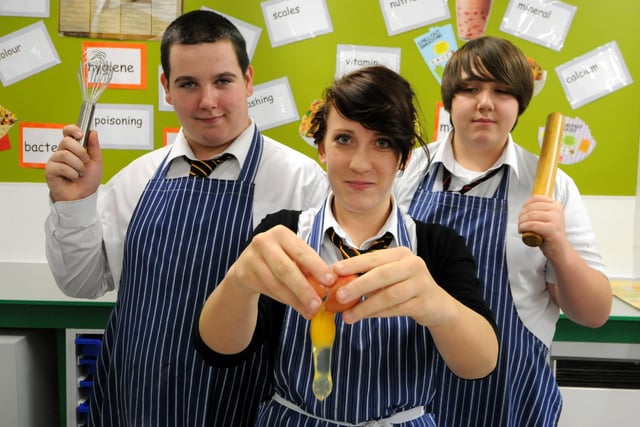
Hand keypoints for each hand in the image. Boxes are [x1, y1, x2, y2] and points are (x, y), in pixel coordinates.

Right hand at [44, 125, 102, 201]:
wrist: (83, 196)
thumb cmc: (88, 180)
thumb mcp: (97, 161)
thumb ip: (94, 146)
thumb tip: (92, 131)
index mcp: (73, 148)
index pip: (67, 132)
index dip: (72, 130)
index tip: (81, 135)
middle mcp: (62, 152)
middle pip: (66, 141)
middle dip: (80, 151)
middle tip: (85, 161)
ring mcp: (54, 160)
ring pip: (65, 154)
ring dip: (78, 166)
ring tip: (80, 173)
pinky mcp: (49, 170)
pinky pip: (62, 166)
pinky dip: (72, 174)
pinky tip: (72, 178)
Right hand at [224, 225, 334, 318]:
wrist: (246, 267)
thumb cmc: (278, 260)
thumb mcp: (292, 257)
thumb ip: (308, 267)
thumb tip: (331, 283)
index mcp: (281, 233)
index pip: (302, 251)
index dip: (317, 267)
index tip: (330, 281)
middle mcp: (264, 241)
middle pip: (287, 269)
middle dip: (304, 288)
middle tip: (318, 304)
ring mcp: (252, 257)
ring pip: (277, 283)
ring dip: (296, 300)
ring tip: (310, 311)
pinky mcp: (244, 274)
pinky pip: (268, 290)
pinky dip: (285, 300)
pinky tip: (297, 307)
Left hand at [331, 247, 451, 324]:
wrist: (437, 305)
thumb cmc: (406, 287)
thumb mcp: (390, 276)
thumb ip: (369, 276)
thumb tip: (338, 282)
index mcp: (401, 254)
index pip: (374, 258)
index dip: (353, 264)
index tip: (334, 271)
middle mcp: (413, 265)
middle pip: (381, 275)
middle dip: (357, 286)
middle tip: (338, 296)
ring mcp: (421, 284)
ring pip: (388, 295)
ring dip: (365, 307)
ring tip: (347, 316)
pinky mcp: (424, 303)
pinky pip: (396, 309)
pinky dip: (378, 314)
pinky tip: (364, 317)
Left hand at [518, 195, 569, 258]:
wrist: (559, 250)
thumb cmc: (549, 235)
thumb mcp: (545, 218)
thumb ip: (538, 210)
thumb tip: (524, 206)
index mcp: (555, 205)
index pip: (535, 198)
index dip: (525, 205)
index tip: (522, 213)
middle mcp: (557, 210)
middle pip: (531, 207)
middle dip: (521, 215)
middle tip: (520, 223)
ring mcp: (555, 219)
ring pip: (530, 216)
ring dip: (521, 222)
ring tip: (521, 228)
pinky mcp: (551, 229)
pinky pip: (532, 225)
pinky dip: (524, 227)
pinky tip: (522, 230)